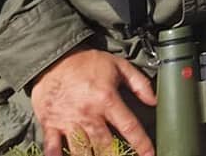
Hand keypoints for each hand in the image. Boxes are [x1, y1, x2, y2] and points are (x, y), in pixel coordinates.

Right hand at [30, 47, 155, 155]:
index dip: (141, 144)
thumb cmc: (88, 62)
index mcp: (107, 99)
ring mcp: (68, 121)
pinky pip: (52, 148)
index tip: (150, 155)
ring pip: (81, 151)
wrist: (54, 59)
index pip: (129, 127)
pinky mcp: (50, 125)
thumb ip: (139, 83)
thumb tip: (154, 100)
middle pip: (105, 145)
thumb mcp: (120, 66)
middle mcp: (89, 114)